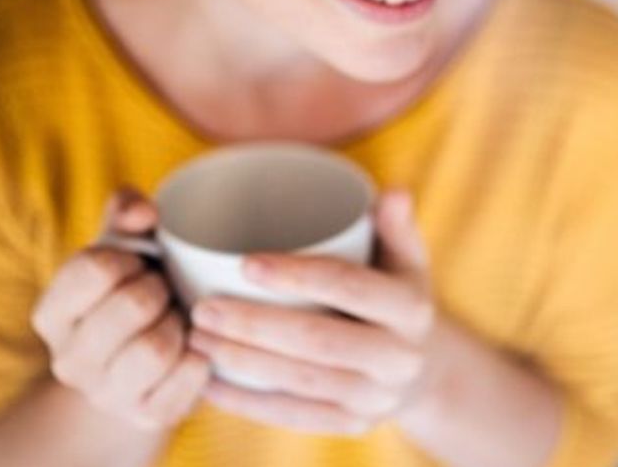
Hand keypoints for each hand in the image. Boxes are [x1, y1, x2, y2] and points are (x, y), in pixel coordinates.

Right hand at [30, 187, 210, 430]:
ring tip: (176, 320)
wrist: (144, 367)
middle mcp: (68, 360)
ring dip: (179, 325)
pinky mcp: (147, 415)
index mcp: (50, 313)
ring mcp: (106, 394)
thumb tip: (144, 214)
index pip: (92, 269)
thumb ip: (126, 210)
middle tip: (163, 291)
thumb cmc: (132, 289)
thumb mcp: (121, 246)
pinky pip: (189, 376)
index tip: (136, 263)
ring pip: (157, 348)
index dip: (128, 257)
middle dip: (158, 289)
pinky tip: (192, 348)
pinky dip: (200, 355)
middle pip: (131, 306)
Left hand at [187, 190, 440, 434]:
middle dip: (254, 325)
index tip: (245, 263)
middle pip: (318, 341)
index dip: (298, 275)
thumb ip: (394, 225)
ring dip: (242, 361)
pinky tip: (209, 382)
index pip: (352, 287)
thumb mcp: (404, 258)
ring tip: (197, 337)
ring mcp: (376, 399)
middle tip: (203, 307)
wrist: (420, 367)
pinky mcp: (351, 425)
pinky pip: (293, 417)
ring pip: (300, 382)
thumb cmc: (394, 293)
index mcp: (412, 308)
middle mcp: (400, 359)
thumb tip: (393, 192)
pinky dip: (247, 402)